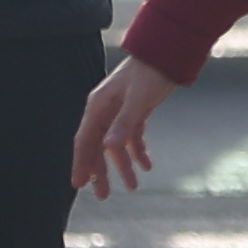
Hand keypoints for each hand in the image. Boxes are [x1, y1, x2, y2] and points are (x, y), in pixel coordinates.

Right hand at [74, 55, 185, 197]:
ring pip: (116, 144)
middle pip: (98, 146)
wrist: (168, 52)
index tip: (79, 185)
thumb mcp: (138, 100)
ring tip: (132, 187)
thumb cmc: (150, 72)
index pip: (84, 141)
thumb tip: (108, 148)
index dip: (81, 163)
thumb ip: (123, 124)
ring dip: (123, 165)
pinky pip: (132, 136)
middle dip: (102, 171)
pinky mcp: (136, 110)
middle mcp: (105, 109)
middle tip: (104, 196)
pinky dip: (138, 151)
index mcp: (98, 106)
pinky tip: (147, 165)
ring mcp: (120, 110)